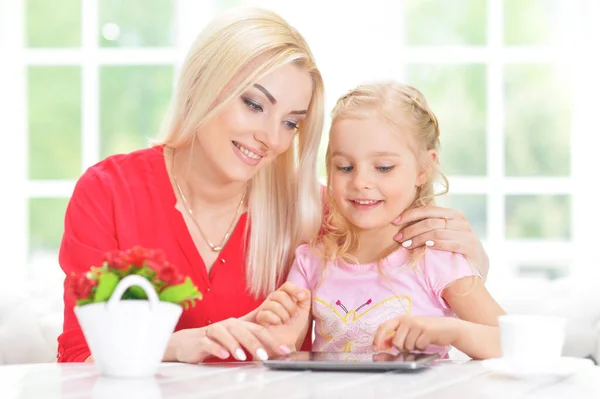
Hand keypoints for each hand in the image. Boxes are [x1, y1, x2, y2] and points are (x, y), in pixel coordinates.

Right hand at [164, 318, 290, 362]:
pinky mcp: (201, 339)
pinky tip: (224, 355)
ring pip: (227, 334)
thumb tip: (273, 355)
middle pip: (244, 330)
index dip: (273, 340)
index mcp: (240, 325)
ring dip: (236, 345)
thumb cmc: (216, 342)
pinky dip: (217, 348)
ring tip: (243, 357)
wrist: (189, 343)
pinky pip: (209, 342)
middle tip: (265, 356)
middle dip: (256, 343)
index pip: (259, 330)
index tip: (284, 351)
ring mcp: (214, 330)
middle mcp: (229, 325)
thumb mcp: (236, 343)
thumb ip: (252, 346)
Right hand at [256, 282, 310, 325]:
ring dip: (284, 315)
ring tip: (285, 322)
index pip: (287, 285)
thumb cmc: (295, 326)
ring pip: (273, 305)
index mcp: (285, 295)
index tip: (301, 298)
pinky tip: (278, 324)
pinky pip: (265, 314)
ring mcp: (265, 307)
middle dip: (291, 307)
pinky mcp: (259, 317)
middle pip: (281, 295)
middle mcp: (274, 299)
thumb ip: (306, 299)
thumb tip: (303, 291)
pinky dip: (275, 319)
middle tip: (294, 316)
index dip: (294, 290)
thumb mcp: (304, 311)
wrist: (288, 343)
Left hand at [373, 316, 458, 351]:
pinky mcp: (426, 331)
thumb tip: (381, 344)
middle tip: (411, 344)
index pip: (384, 327)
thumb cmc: (426, 330)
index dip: (377, 338)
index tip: (375, 348)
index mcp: (401, 319)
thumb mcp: (408, 330)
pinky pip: (418, 346)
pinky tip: (426, 341)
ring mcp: (417, 325)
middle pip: (396, 342)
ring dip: (413, 348)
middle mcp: (407, 320)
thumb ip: (395, 336)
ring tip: (420, 341)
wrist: (448, 328)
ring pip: (407, 346)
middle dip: (402, 348)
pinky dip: (422, 347)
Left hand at [392, 206, 488, 277]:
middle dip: (411, 229)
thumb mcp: (446, 233)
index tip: (395, 222)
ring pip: (436, 232)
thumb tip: (403, 222)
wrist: (478, 266)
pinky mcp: (470, 247)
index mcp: (454, 214)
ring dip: (418, 239)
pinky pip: (448, 243)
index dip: (410, 214)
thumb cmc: (456, 248)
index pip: (428, 210)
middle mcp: (461, 222)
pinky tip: (424, 248)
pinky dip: (434, 244)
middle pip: (430, 222)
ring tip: (406, 245)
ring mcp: (467, 234)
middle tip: (398, 238)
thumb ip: (432, 225)